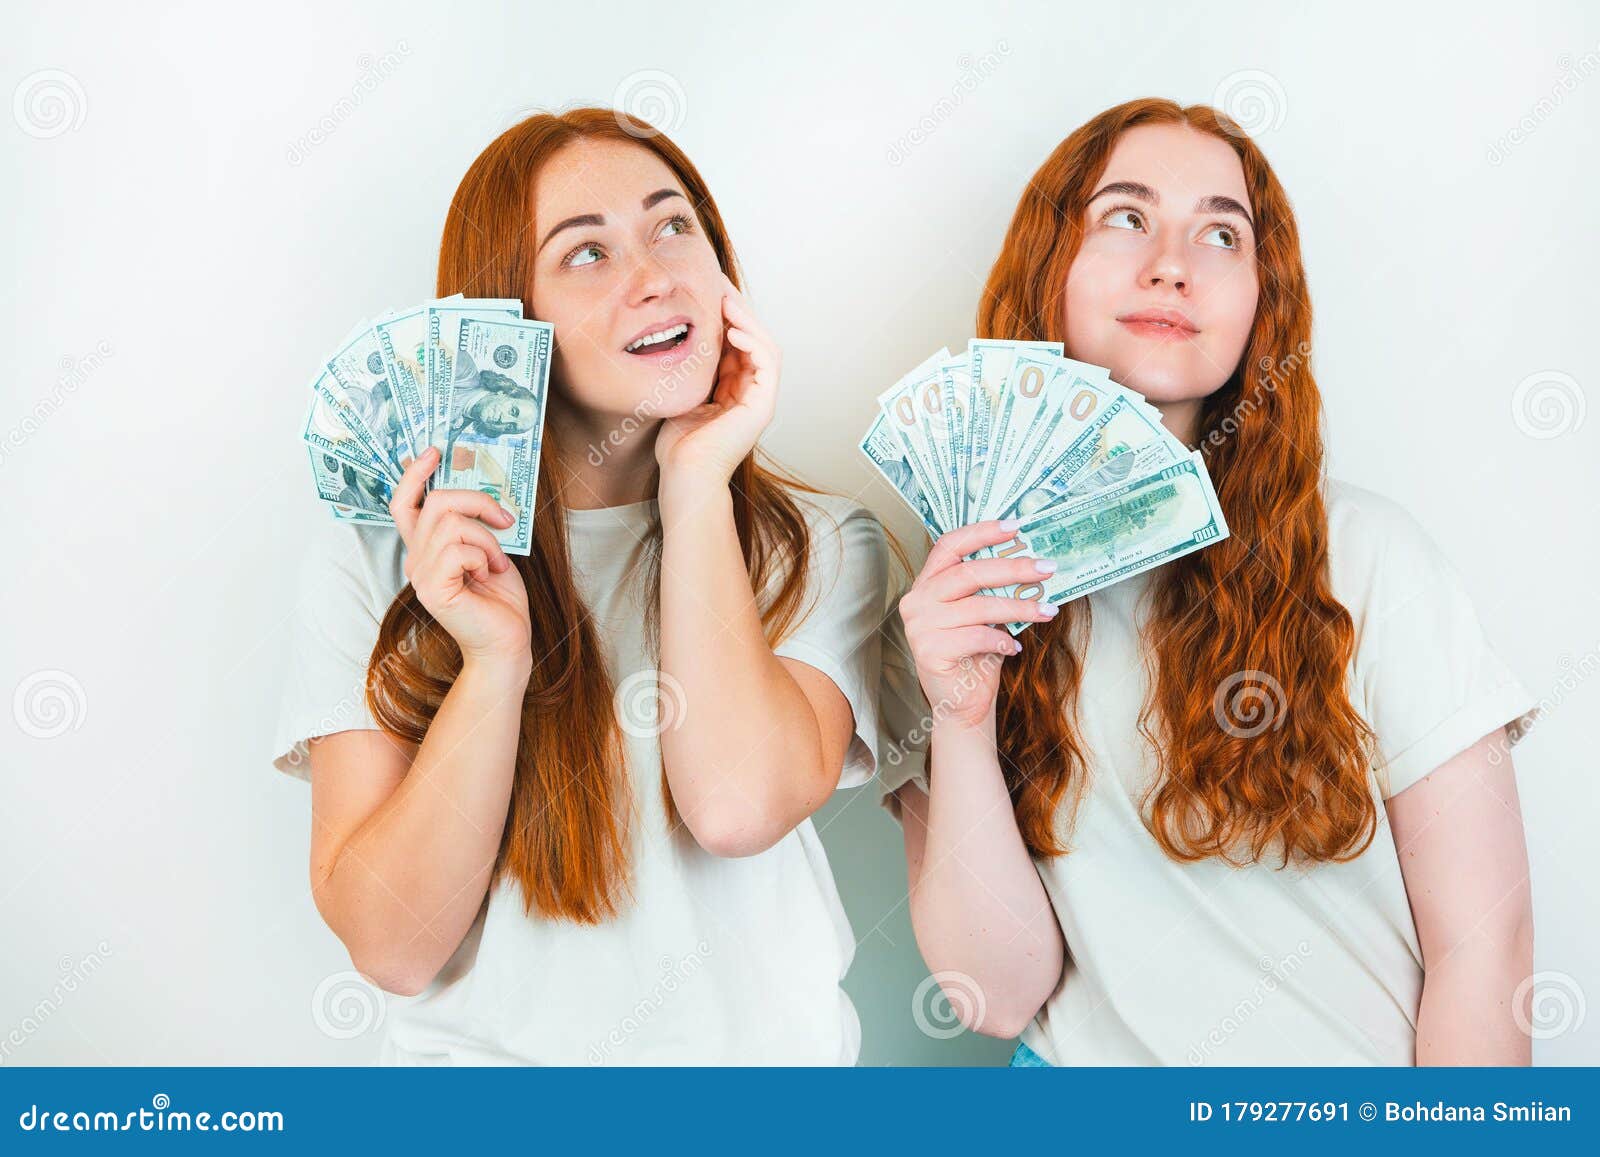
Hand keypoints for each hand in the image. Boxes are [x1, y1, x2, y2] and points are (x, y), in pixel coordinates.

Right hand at [389, 446, 531, 668]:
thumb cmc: (500, 600)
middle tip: (505, 522)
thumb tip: (476, 493)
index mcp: (425, 548)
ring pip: (452, 523)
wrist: (507, 642)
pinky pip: (459, 550)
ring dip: (487, 538)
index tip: (434, 452)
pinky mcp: (433, 589)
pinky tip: (488, 576)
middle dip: (478, 503)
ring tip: (497, 562)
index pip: (404, 503)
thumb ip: (472, 524)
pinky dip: (484, 557)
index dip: (415, 475)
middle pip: (437, 502)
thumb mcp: (488, 550)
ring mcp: (421, 574)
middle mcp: (416, 559)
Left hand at [654, 273, 778, 489]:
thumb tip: (672, 336)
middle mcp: (751, 393)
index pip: (735, 343)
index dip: (724, 315)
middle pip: (752, 339)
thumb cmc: (677, 446)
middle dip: (737, 309)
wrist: (684, 476)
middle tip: (717, 282)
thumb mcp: (679, 395)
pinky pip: (768, 363)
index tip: (706, 290)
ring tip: (726, 299)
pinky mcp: (763, 406)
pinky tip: (734, 330)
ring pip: (764, 346)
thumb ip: (687, 370)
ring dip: (747, 319)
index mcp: (734, 391)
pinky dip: (754, 342)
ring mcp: (760, 400)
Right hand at [897, 520, 1059, 730]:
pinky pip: (975, 637)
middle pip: (968, 573)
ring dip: (1018, 607)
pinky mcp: (928, 651)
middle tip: (1046, 568)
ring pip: (978, 606)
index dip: (981, 532)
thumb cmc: (975, 655)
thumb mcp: (984, 614)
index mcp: (928, 584)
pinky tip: (1015, 648)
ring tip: (1046, 610)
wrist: (962, 702)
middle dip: (1013, 568)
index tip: (1015, 527)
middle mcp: (918, 600)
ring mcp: (920, 626)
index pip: (949, 545)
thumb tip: (1031, 562)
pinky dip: (1002, 641)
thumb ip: (993, 589)